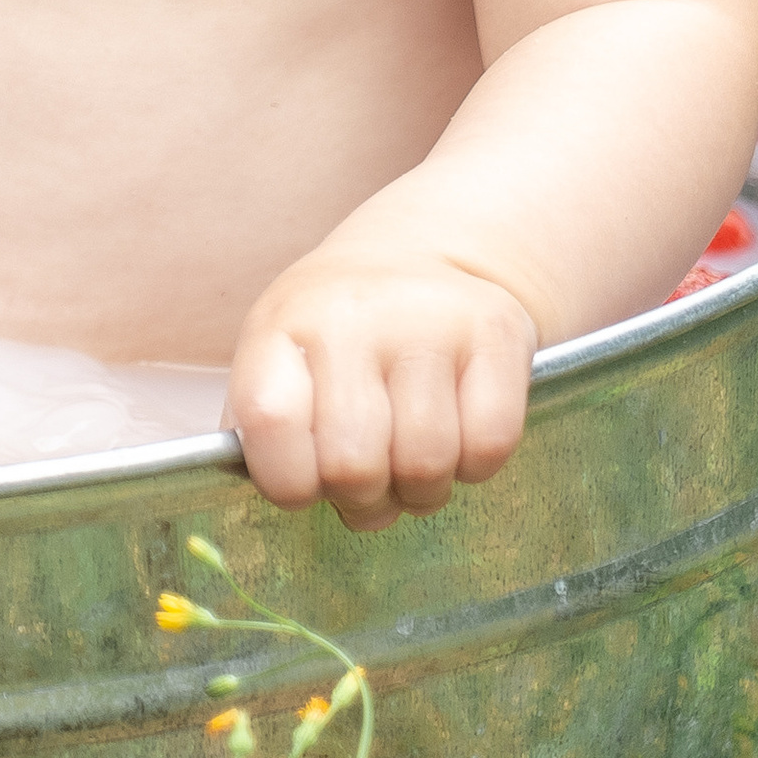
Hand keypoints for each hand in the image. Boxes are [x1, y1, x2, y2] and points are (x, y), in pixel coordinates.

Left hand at [226, 217, 538, 529]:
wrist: (425, 255)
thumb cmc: (338, 337)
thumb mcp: (278, 361)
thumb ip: (261, 433)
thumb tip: (277, 495)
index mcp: (282, 326)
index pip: (269, 423)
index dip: (287, 482)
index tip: (304, 485)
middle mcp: (353, 315)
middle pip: (353, 465)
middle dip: (362, 501)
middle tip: (368, 485)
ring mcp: (429, 320)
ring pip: (427, 465)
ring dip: (421, 492)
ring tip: (411, 465)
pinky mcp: (497, 331)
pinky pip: (488, 447)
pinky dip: (474, 467)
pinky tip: (458, 436)